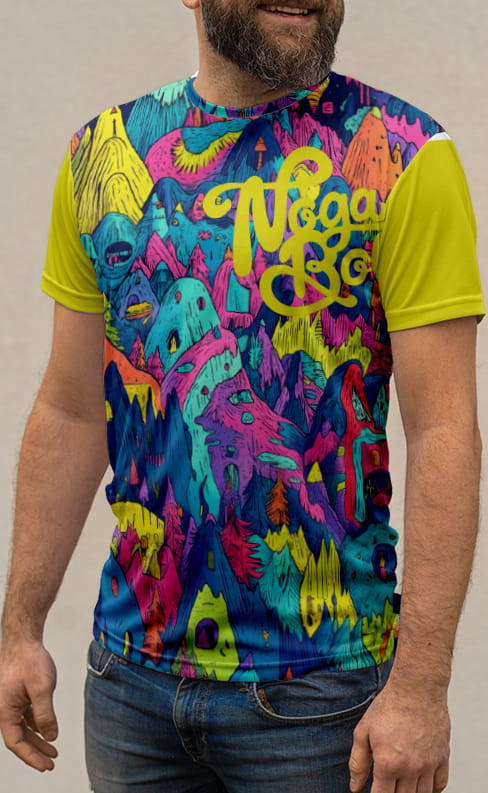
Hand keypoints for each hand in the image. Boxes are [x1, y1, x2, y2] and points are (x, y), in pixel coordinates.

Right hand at [0, 640, 58, 771]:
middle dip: (35, 751)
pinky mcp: (16, 695)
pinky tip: (47, 729)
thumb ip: (45, 715)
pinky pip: (24, 716)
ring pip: (22, 727)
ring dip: (37, 738)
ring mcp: (9, 702)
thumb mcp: (42, 689)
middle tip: (51, 762)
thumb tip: (50, 736)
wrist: (23, 639)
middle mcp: (4, 709)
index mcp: (4, 711)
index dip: (31, 756)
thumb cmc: (29, 660)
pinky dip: (35, 724)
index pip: (16, 743)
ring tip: (53, 749)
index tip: (46, 765)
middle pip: (18, 738)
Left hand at [349, 681, 449, 792]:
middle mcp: (410, 768)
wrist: (417, 688)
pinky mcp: (443, 757)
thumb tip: (354, 786)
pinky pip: (440, 785)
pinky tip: (421, 783)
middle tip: (388, 783)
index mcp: (388, 763)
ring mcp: (429, 764)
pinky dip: (431, 789)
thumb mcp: (363, 731)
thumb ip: (358, 762)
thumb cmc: (390, 706)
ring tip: (402, 784)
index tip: (375, 790)